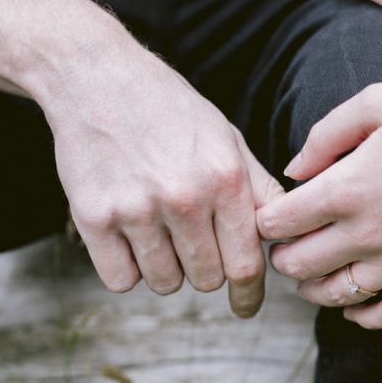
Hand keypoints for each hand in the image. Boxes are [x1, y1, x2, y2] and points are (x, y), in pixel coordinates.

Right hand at [44, 47, 283, 315]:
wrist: (95, 75)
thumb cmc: (169, 109)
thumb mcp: (227, 139)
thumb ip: (259, 190)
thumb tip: (288, 234)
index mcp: (225, 179)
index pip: (246, 263)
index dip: (249, 293)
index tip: (245, 306)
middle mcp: (184, 197)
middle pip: (206, 279)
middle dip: (202, 269)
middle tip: (187, 237)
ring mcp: (136, 209)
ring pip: (164, 282)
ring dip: (163, 268)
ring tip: (155, 226)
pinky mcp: (93, 217)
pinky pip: (120, 279)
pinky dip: (125, 267)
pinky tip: (126, 234)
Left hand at [257, 36, 381, 328]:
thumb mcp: (380, 102)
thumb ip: (326, 134)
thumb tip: (293, 171)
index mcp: (348, 187)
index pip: (278, 222)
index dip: (266, 221)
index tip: (274, 216)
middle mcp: (369, 232)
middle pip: (298, 265)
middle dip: (283, 257)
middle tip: (286, 247)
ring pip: (335, 296)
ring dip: (313, 288)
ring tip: (311, 276)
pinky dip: (361, 317)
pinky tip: (353, 307)